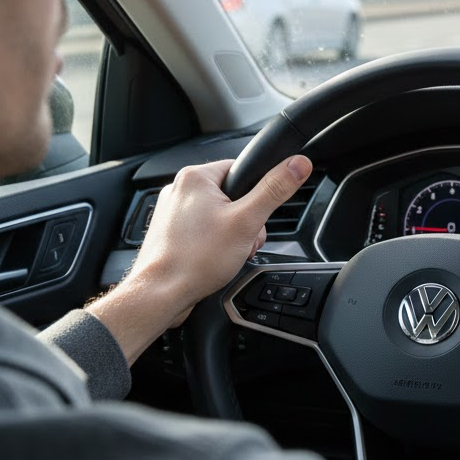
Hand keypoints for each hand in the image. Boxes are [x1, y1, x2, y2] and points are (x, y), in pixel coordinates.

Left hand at [88, 155, 312, 363]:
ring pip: (219, 215)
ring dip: (231, 234)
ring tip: (223, 252)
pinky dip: (213, 243)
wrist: (161, 294)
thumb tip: (297, 164)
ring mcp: (172, 211)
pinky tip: (211, 258)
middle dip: (244, 221)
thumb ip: (274, 190)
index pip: (241, 170)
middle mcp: (179, 189)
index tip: (252, 216)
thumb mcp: (246, 222)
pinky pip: (204, 230)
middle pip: (232, 195)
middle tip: (238, 240)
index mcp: (195, 176)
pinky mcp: (170, 231)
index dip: (255, 195)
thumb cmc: (194, 260)